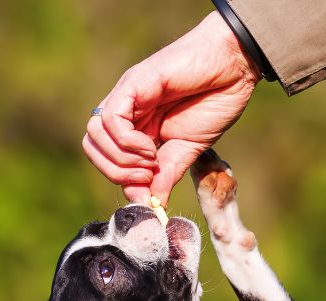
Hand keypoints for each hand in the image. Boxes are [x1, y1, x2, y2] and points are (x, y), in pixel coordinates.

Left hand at [83, 12, 260, 204]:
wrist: (233, 69)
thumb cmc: (213, 103)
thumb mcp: (187, 151)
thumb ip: (167, 176)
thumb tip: (152, 206)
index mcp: (135, 127)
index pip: (105, 159)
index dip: (122, 181)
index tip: (150, 191)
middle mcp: (125, 111)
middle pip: (92, 147)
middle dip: (117, 173)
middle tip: (148, 176)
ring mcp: (127, 97)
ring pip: (95, 135)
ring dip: (122, 159)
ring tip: (151, 160)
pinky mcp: (134, 84)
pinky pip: (111, 120)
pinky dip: (128, 143)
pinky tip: (151, 147)